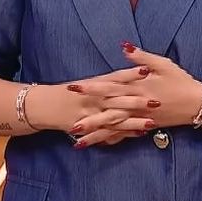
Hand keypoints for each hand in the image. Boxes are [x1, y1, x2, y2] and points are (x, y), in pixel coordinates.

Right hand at [26, 65, 151, 143]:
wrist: (44, 105)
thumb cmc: (69, 92)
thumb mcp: (87, 82)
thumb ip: (108, 79)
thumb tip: (125, 65)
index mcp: (94, 84)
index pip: (115, 77)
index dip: (131, 74)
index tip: (147, 70)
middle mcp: (93, 98)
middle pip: (118, 99)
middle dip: (137, 101)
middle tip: (156, 101)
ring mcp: (90, 114)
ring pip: (115, 118)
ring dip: (133, 121)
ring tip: (151, 123)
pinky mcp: (88, 127)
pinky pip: (108, 132)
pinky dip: (123, 133)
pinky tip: (138, 134)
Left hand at [67, 42, 201, 148]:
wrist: (197, 104)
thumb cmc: (181, 81)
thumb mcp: (163, 64)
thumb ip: (141, 57)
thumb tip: (124, 46)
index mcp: (137, 86)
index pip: (110, 87)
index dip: (91, 87)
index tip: (74, 87)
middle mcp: (136, 104)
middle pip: (107, 111)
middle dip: (87, 117)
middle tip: (67, 123)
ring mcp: (140, 118)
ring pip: (114, 127)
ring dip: (96, 134)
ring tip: (77, 140)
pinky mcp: (145, 127)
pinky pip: (126, 135)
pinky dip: (112, 140)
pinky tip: (99, 145)